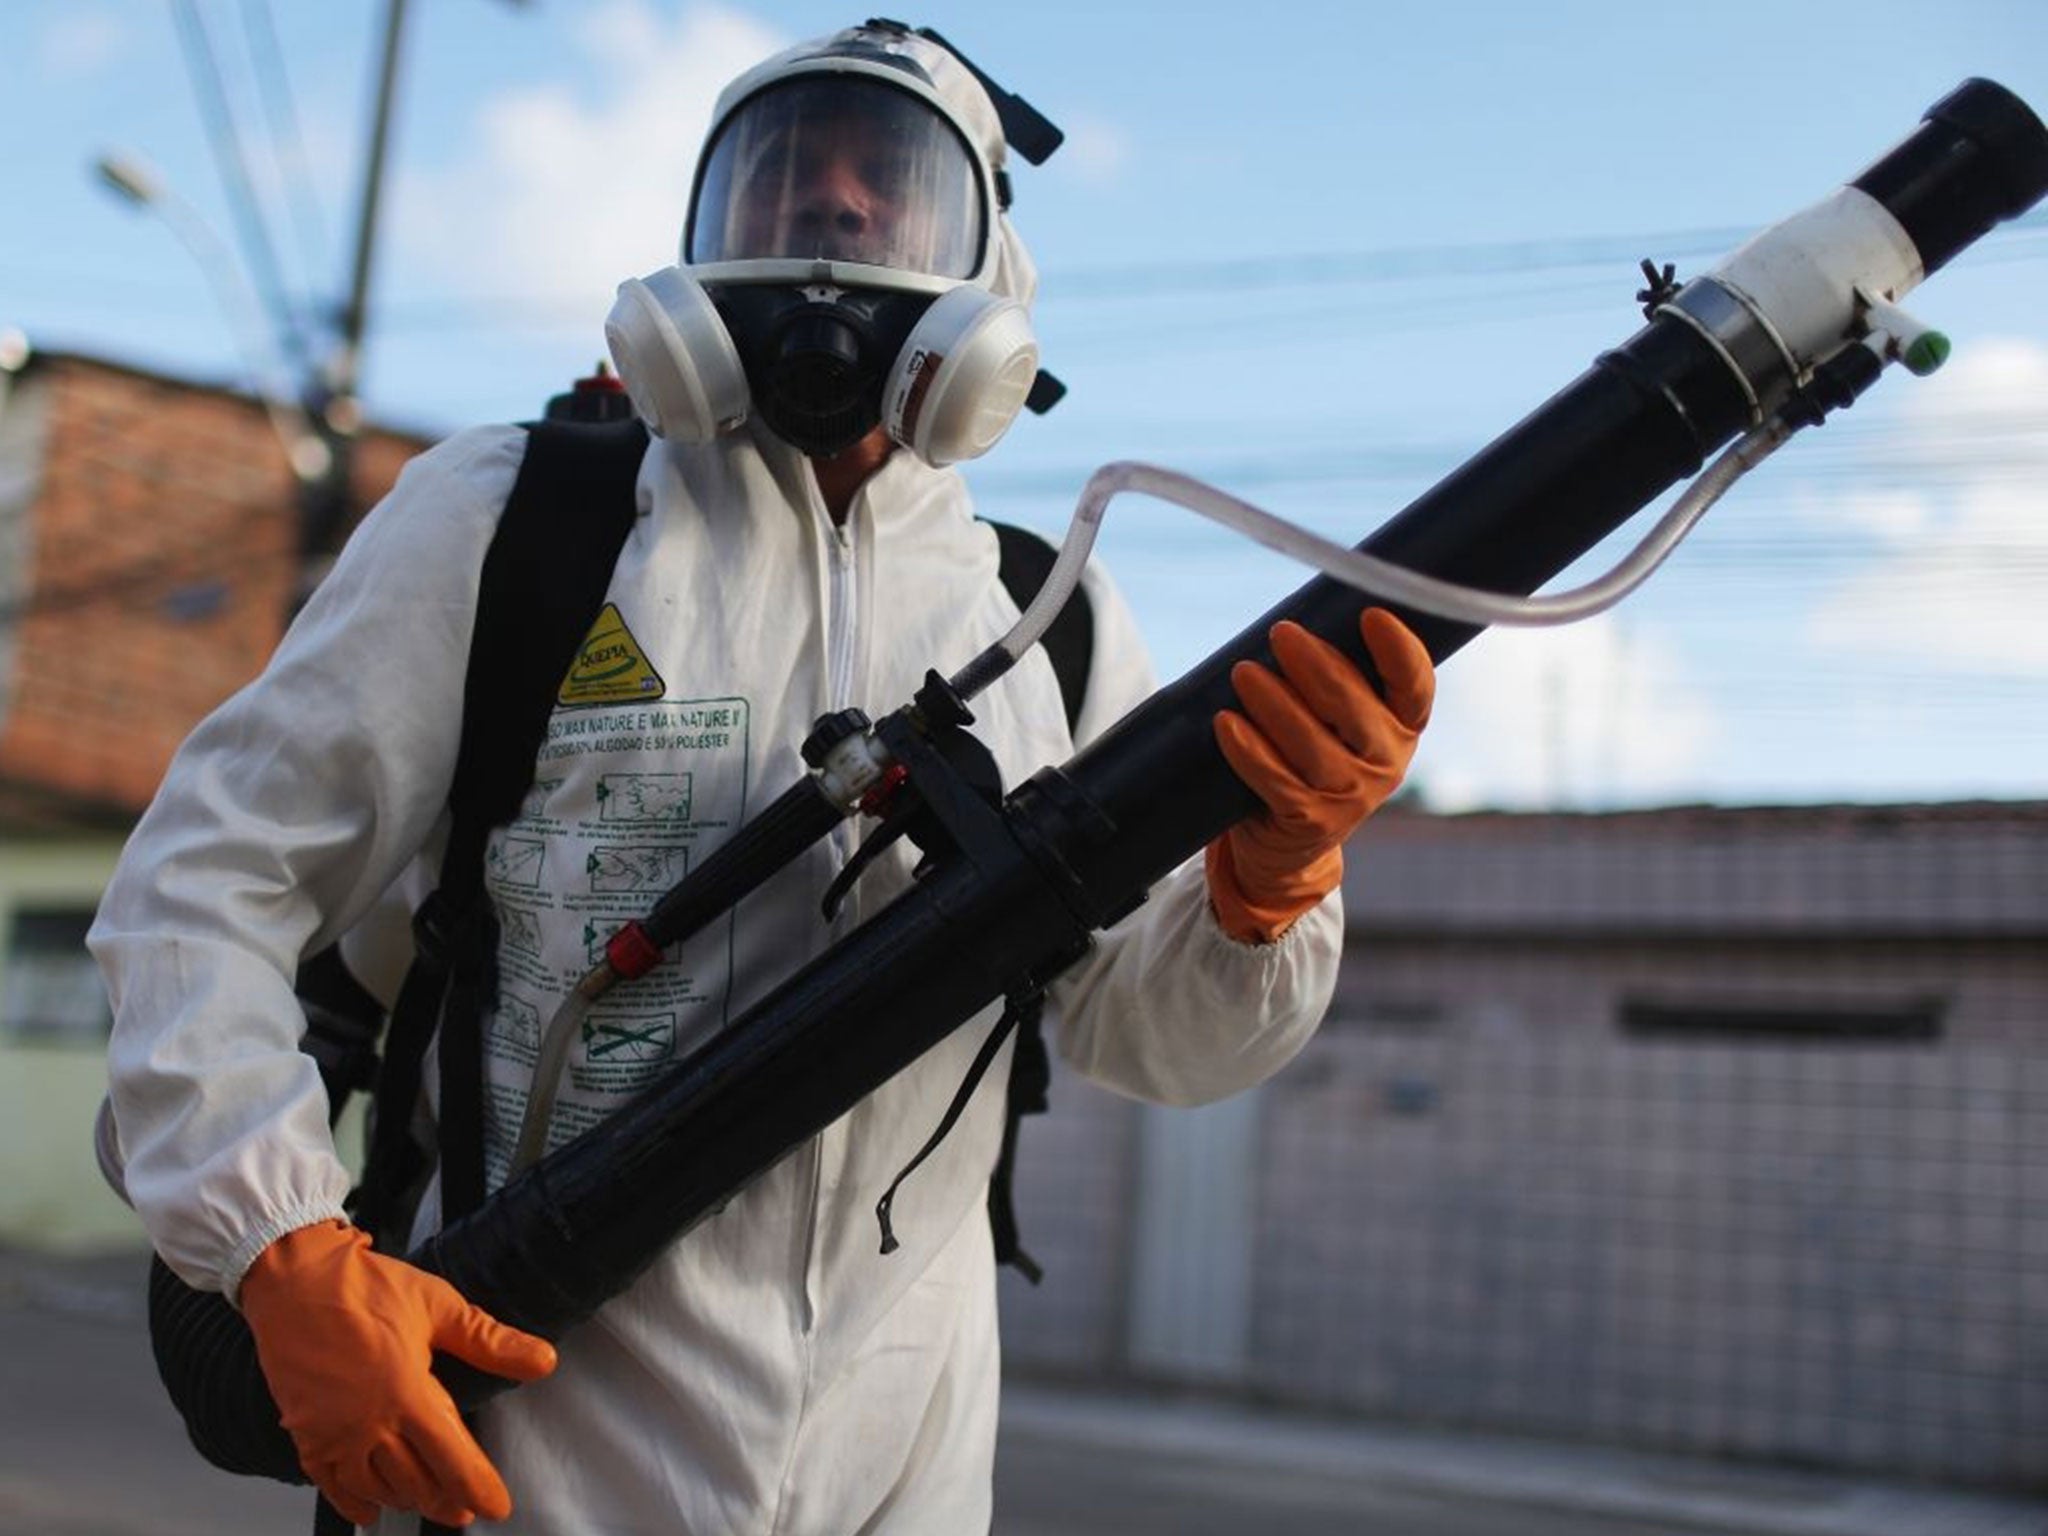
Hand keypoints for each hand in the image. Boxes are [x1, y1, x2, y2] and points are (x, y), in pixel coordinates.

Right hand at [238, 1219, 556, 1527]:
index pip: (453, 1461)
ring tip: (429, 1503)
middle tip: (466, 1509)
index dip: (479, 1488)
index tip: (498, 1506)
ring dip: (406, 1500)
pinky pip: (330, 1483)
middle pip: (416, 1483)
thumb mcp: (438, 1307)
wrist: (295, 1281)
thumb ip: (489, 1341)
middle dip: (446, 1500)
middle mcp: (368, 1425)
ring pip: (376, 1487)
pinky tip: (368, 1510)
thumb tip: (544, 1361)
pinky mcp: (304, 1433)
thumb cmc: (366, 1288)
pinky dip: (352, 1502)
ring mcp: (332, 1434)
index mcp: (406, 1396)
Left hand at [1207, 609, 1433, 941]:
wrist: (1289, 841)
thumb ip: (1333, 673)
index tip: (1371, 615)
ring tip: (1243, 673)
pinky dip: (1249, 750)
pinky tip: (1226, 723)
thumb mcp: (1336, 717)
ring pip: (1312, 745)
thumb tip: (1295, 617)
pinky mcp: (1310, 820)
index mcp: (1403, 725)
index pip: (1415, 685)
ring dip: (1275, 704)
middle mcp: (1386, 761)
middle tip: (1281, 633)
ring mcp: (1351, 796)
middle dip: (1315, 665)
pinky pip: (1275, 780)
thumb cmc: (1311, 753)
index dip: (1399, 651)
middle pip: (1353, 708)